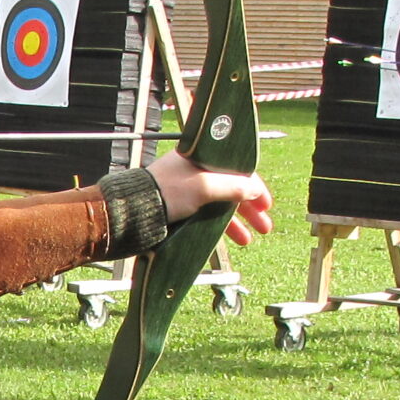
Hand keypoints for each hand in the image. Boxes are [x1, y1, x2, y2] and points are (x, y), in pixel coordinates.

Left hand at [149, 154, 272, 246]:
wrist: (132, 211)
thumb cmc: (166, 192)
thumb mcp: (204, 186)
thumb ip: (232, 186)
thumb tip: (255, 189)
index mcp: (203, 159)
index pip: (237, 170)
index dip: (255, 187)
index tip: (267, 205)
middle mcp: (196, 172)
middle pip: (231, 189)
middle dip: (249, 209)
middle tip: (265, 227)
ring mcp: (188, 190)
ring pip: (219, 205)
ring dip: (235, 222)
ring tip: (248, 240)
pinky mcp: (180, 206)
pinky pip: (206, 215)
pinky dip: (218, 226)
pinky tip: (227, 238)